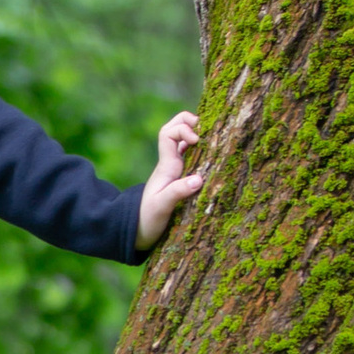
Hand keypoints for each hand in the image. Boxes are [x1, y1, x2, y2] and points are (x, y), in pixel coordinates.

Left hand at [134, 108, 204, 251]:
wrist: (139, 231)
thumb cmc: (149, 219)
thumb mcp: (162, 207)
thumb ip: (178, 192)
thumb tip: (199, 179)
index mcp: (166, 165)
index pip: (168, 133)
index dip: (183, 129)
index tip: (197, 140)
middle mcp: (170, 163)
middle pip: (174, 128)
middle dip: (189, 121)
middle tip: (206, 130)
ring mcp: (176, 170)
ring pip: (183, 141)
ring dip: (197, 134)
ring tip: (214, 138)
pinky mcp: (181, 178)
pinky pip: (191, 156)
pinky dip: (202, 150)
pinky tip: (213, 155)